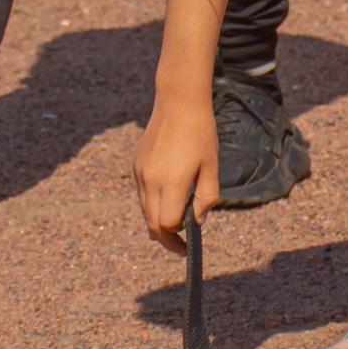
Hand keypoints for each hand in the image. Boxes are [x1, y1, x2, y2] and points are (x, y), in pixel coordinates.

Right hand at [132, 88, 218, 251]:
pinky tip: (166, 200)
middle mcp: (151, 179)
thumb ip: (206, 197)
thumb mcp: (211, 167)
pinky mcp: (136, 165)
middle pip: (152, 223)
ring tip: (175, 226)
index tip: (189, 240)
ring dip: (158, 221)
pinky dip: (152, 204)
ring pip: (145, 210)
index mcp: (172, 181)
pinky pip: (142, 194)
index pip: (167, 223)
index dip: (178, 235)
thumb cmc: (200, 133)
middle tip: (180, 246)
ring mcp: (140, 172)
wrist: (178, 102)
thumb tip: (198, 222)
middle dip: (166, 238)